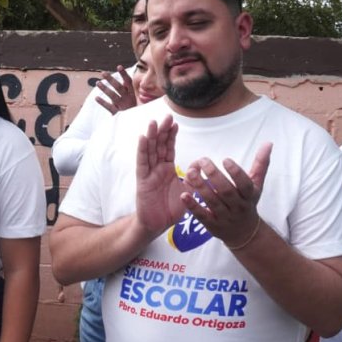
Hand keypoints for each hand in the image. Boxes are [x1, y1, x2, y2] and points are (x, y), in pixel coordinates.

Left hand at [95, 65, 136, 113]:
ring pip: (113, 96)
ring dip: (105, 89)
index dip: (123, 74)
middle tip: (103, 73)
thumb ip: (130, 92)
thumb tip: (124, 82)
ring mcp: (123, 106)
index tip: (119, 66)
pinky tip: (96, 98)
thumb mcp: (137, 100)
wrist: (137, 125)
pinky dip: (103, 103)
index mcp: (133, 95)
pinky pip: (109, 107)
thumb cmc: (135, 111)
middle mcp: (128, 99)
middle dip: (111, 79)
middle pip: (119, 87)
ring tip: (97, 83)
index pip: (128, 82)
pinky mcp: (118, 114)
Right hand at [135, 115, 185, 236]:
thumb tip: (200, 164)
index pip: (169, 148)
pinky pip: (142, 163)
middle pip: (159, 146)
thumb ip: (194, 179)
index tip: (175, 122)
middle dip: (163, 131)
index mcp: (167, 169)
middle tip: (167, 116)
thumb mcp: (188, 192)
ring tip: (154, 122)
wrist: (158, 225)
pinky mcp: (142, 181)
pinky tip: (143, 138)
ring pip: (150, 151)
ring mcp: (149, 173)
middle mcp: (157, 168)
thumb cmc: (171, 209)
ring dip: (151, 136)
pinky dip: (142, 150)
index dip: (171, 135)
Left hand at [181, 143, 271, 249]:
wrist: (244, 233)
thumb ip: (261, 164)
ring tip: (190, 172)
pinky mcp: (212, 225)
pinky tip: (183, 195)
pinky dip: (192, 206)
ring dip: (201, 187)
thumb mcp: (256, 184)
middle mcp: (238, 207)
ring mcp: (225, 217)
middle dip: (214, 176)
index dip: (236, 173)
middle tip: (203, 161)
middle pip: (226, 192)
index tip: (225, 160)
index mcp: (249, 195)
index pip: (244, 184)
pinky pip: (202, 216)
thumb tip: (268, 143)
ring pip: (212, 202)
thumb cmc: (248, 202)